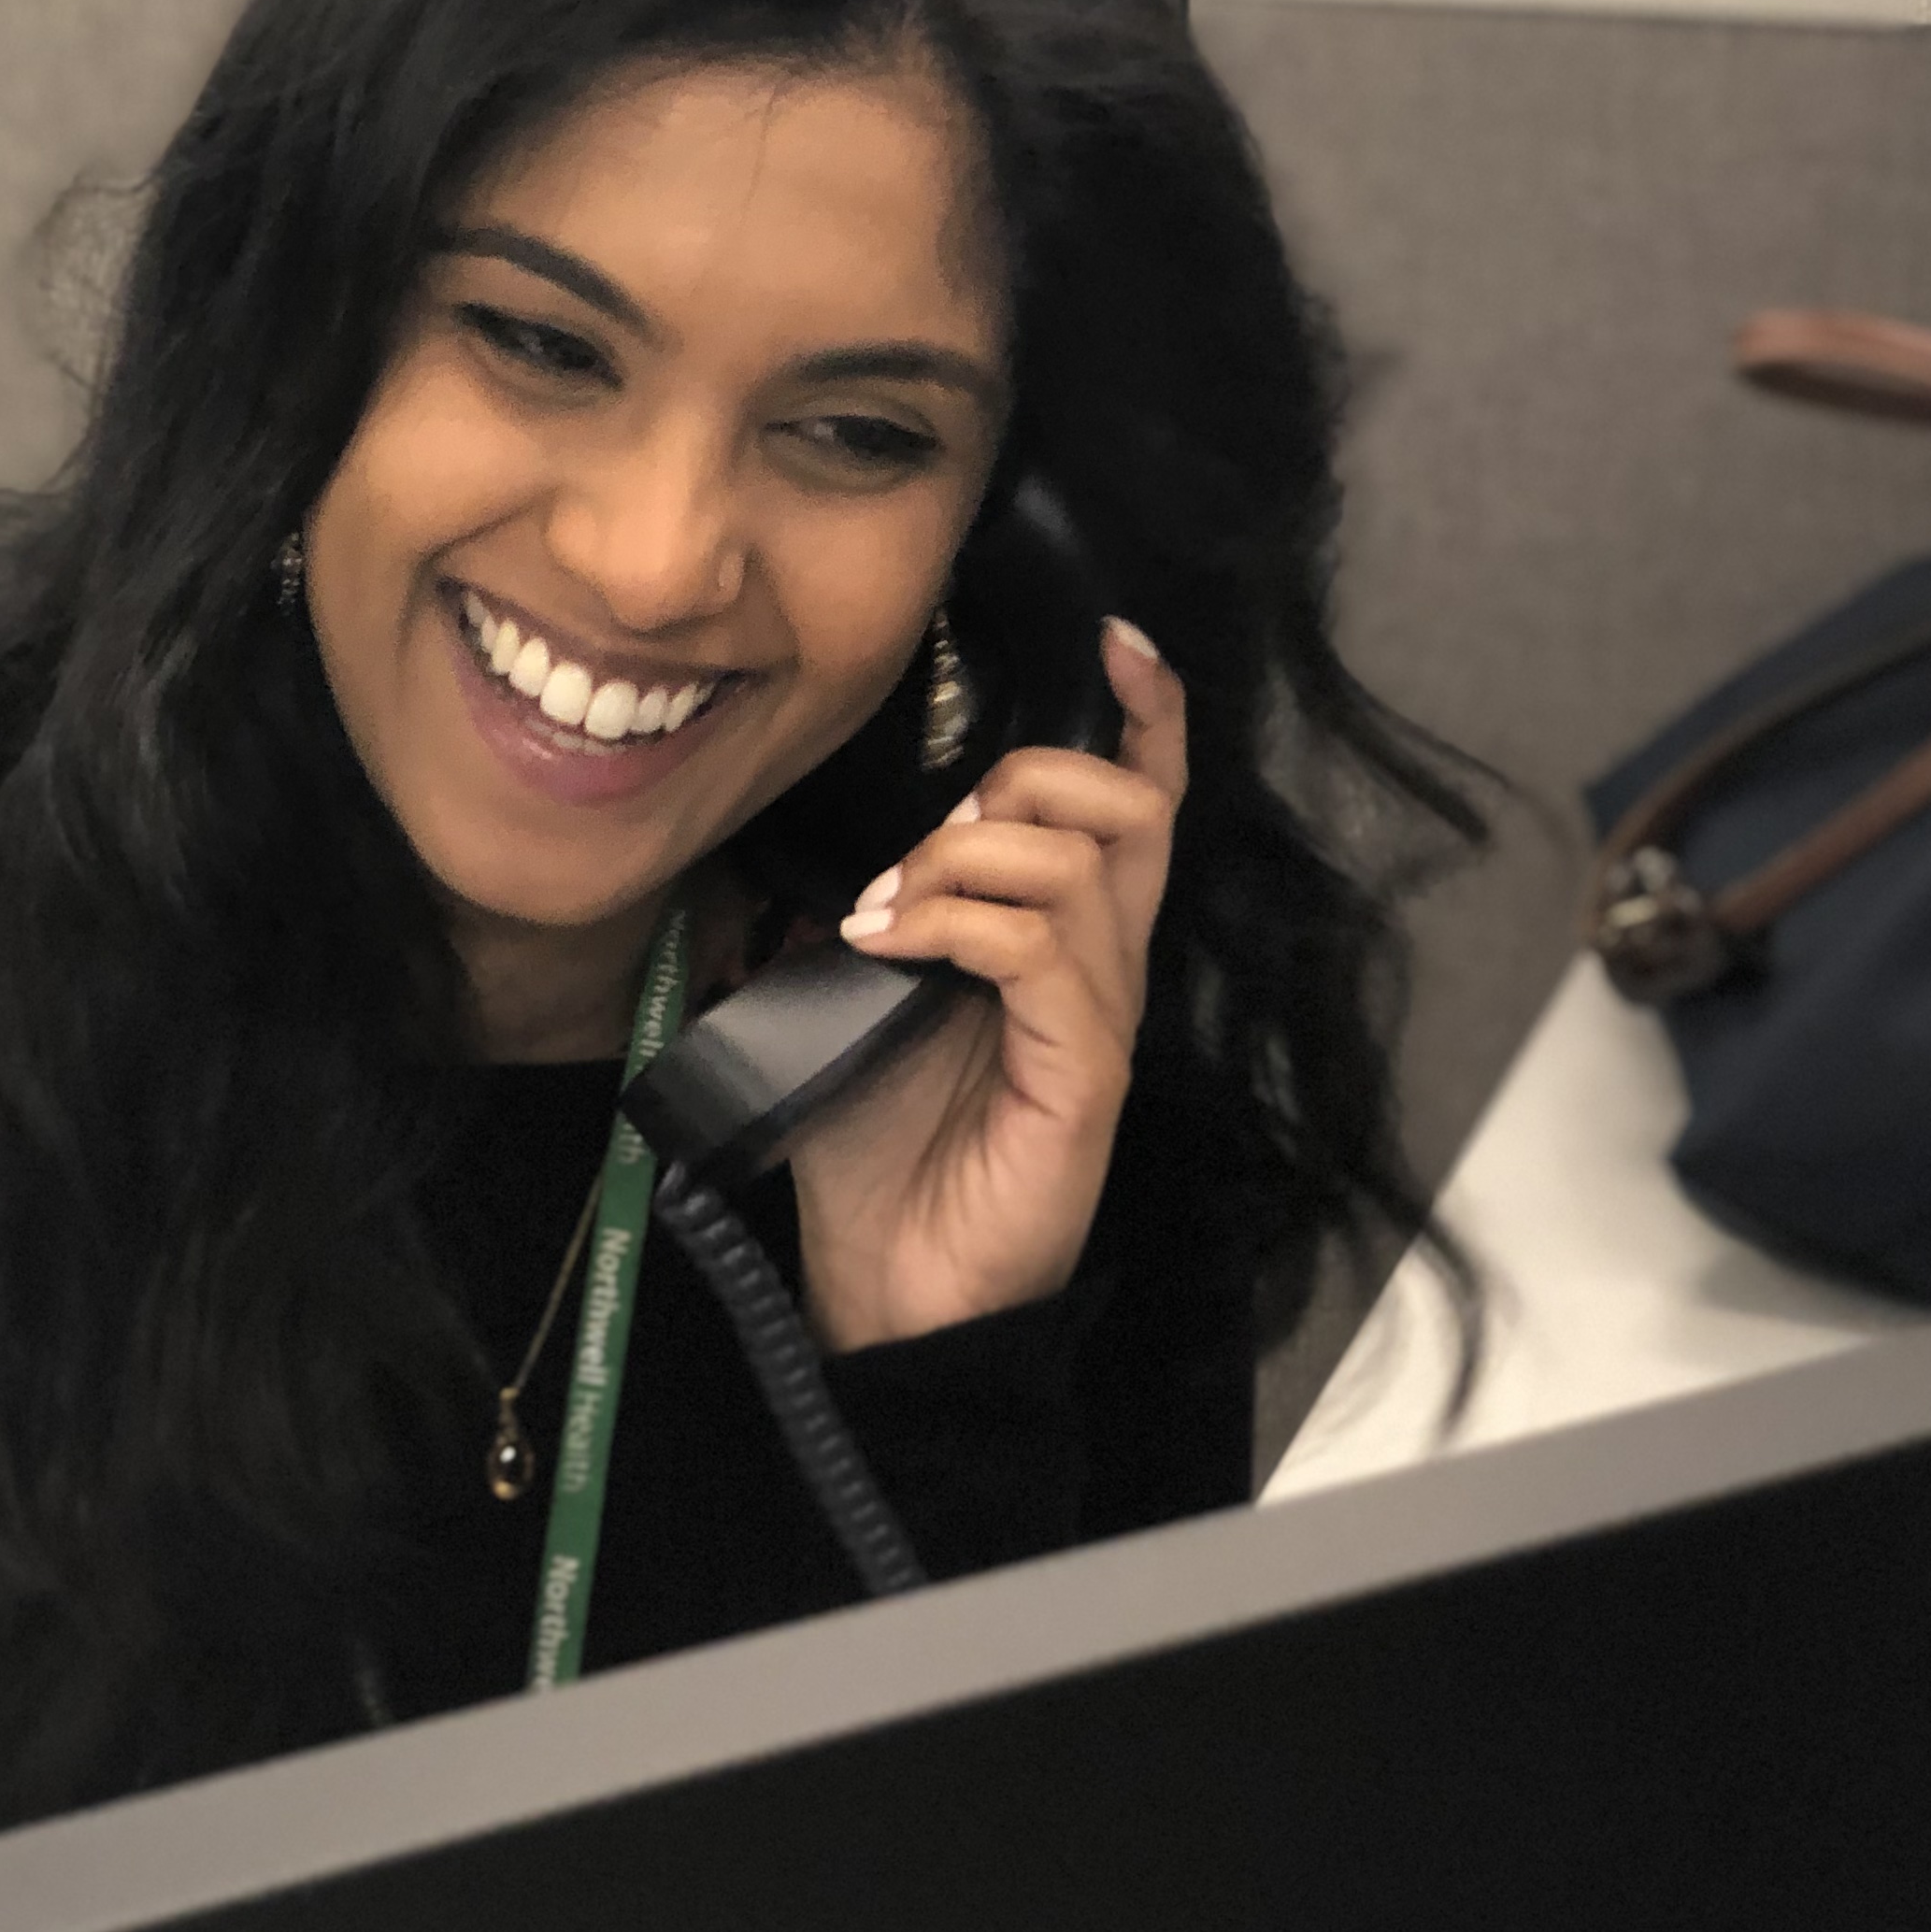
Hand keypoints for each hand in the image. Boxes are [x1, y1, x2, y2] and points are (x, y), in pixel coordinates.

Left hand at [779, 620, 1188, 1350]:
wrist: (887, 1289)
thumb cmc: (873, 1151)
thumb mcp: (834, 1005)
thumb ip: (839, 922)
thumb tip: (786, 860)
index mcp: (1056, 940)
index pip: (1134, 803)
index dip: (1144, 716)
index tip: (1117, 642)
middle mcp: (1097, 968)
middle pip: (1126, 806)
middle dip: (1024, 779)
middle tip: (928, 844)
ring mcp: (1096, 1021)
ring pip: (1079, 864)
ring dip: (962, 858)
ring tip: (882, 913)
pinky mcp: (1083, 1077)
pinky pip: (1044, 953)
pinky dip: (956, 922)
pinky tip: (886, 943)